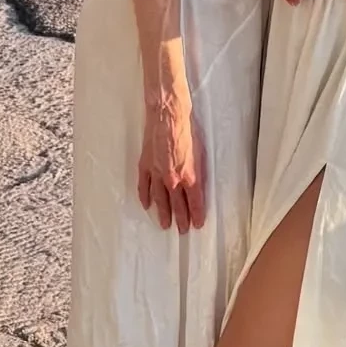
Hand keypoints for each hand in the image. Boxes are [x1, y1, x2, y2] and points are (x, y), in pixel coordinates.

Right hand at [137, 85, 205, 233]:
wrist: (168, 116)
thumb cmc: (187, 129)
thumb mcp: (201, 152)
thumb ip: (198, 171)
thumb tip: (197, 184)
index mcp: (189, 175)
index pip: (195, 202)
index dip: (197, 214)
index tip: (198, 224)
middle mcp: (173, 179)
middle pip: (177, 205)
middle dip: (181, 219)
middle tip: (182, 230)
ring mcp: (157, 174)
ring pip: (160, 200)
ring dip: (163, 213)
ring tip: (165, 225)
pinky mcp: (146, 166)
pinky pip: (144, 186)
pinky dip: (145, 197)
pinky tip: (147, 205)